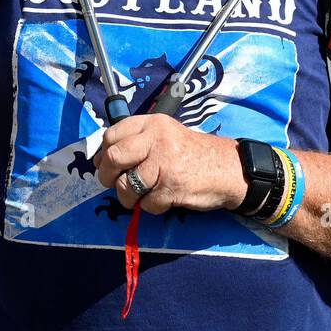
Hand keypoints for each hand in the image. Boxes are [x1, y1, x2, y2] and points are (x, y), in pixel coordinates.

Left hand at [96, 113, 245, 215]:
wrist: (229, 169)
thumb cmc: (192, 154)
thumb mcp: (165, 136)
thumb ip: (136, 142)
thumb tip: (101, 161)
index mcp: (152, 123)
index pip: (111, 136)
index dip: (104, 155)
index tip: (109, 165)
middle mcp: (157, 138)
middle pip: (113, 159)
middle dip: (109, 178)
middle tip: (119, 184)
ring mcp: (165, 162)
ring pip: (126, 186)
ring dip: (130, 198)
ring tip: (144, 195)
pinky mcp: (172, 186)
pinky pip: (146, 204)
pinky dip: (152, 207)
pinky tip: (165, 198)